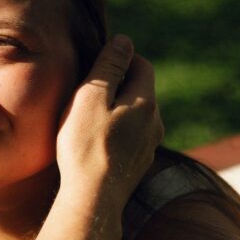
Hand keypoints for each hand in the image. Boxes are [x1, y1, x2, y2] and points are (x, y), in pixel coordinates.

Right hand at [56, 35, 162, 210]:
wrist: (92, 199)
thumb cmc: (85, 145)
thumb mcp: (91, 97)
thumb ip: (108, 67)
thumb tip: (124, 41)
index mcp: (145, 101)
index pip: (142, 65)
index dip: (121, 59)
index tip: (98, 64)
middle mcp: (154, 122)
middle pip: (141, 91)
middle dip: (119, 85)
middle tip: (89, 91)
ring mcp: (148, 146)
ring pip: (137, 117)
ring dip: (118, 111)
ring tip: (90, 118)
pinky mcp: (138, 166)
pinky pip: (131, 138)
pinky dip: (117, 133)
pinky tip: (96, 143)